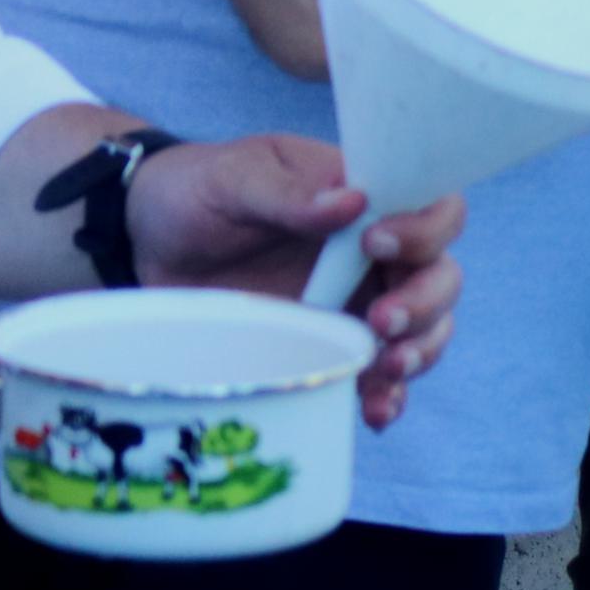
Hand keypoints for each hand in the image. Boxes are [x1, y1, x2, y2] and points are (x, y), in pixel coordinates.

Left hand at [124, 136, 466, 427]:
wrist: (148, 242)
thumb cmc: (199, 192)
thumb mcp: (236, 178)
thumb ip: (288, 192)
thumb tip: (353, 202)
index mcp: (366, 200)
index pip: (433, 209)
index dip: (424, 230)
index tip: (375, 244)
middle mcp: (374, 255)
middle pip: (441, 276)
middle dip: (426, 303)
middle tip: (381, 320)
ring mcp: (355, 304)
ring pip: (426, 329)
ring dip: (420, 351)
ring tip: (386, 369)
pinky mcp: (330, 349)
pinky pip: (377, 378)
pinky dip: (386, 396)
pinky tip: (373, 411)